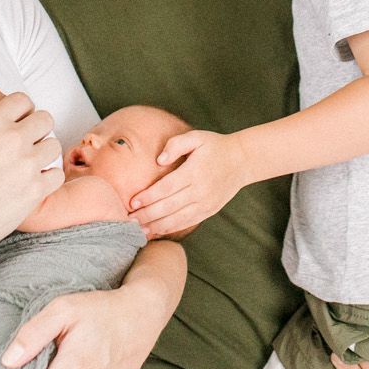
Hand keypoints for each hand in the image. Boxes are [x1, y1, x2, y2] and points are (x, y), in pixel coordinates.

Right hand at [0, 89, 61, 257]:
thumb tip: (9, 122)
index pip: (22, 100)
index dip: (23, 112)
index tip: (21, 123)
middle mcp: (12, 138)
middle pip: (46, 118)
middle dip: (38, 130)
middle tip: (28, 144)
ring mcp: (27, 163)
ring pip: (54, 145)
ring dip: (43, 154)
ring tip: (28, 167)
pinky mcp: (37, 188)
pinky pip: (57, 174)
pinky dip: (47, 179)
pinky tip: (32, 184)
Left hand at [128, 130, 249, 236]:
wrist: (242, 161)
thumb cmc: (215, 146)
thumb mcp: (197, 137)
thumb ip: (176, 144)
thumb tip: (159, 159)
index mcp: (194, 173)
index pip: (166, 188)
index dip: (148, 197)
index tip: (132, 202)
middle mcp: (200, 191)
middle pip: (168, 207)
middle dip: (146, 215)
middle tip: (126, 221)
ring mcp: (205, 204)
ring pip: (176, 219)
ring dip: (155, 226)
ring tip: (137, 231)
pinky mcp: (208, 211)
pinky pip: (186, 223)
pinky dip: (169, 229)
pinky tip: (155, 231)